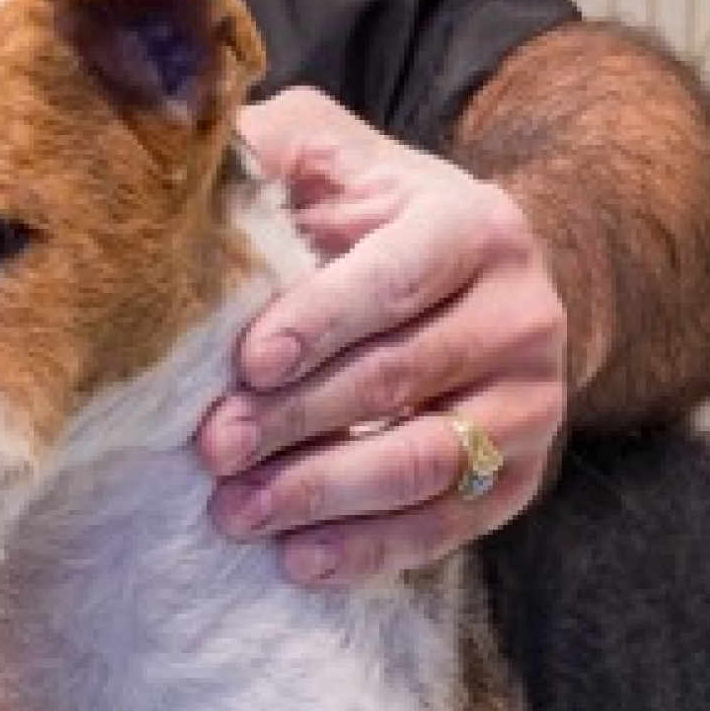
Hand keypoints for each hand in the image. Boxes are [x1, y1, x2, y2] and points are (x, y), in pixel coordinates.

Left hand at [198, 89, 567, 583]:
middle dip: (298, 419)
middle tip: (214, 448)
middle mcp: (522, 314)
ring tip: (237, 512)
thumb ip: (270, 151)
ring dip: (324, 494)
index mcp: (475, 227)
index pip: (397, 278)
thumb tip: (178, 154)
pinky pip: (445, 524)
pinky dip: (370, 550)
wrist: (491, 289)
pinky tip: (299, 559)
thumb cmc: (382, 220)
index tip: (249, 361)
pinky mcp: (520, 477)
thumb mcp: (335, 156)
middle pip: (400, 376)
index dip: (322, 321)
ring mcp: (530, 403)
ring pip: (425, 460)